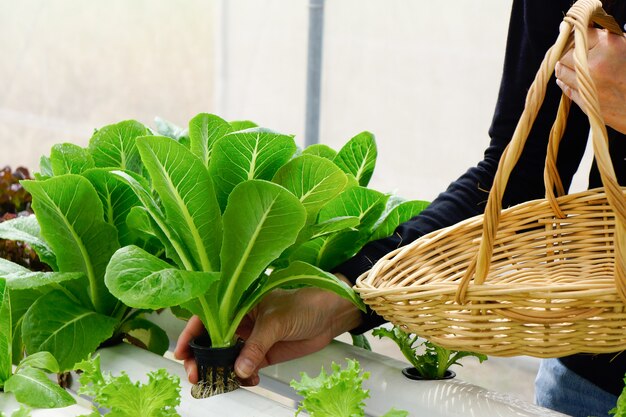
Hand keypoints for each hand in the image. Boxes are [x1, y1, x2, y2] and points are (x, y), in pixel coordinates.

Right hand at [174, 278, 362, 385]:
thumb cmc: (304, 303)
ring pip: (226, 357)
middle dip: (200, 358)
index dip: (191, 334)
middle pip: (211, 341)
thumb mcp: (276, 320)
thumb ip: (256, 345)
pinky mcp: (263, 353)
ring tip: (219, 382)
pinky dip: (242, 377)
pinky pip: (245, 368)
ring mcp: (251, 338)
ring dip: (220, 371)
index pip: (207, 317)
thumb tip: (238, 369)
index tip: (182, 352)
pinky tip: (247, 380)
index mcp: (238, 303)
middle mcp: (240, 321)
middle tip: (196, 374)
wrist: (330, 315)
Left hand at [555, 27, 625, 133]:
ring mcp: (588, 85)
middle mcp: (595, 65)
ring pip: (561, 70)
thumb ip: (608, 38)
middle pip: (566, 53)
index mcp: (610, 47)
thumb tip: (585, 29)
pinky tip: (565, 78)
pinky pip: (566, 88)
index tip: (573, 33)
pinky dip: (564, 81)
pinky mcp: (586, 102)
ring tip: (566, 63)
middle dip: (568, 50)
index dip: (576, 33)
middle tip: (570, 50)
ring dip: (562, 66)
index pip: (581, 34)